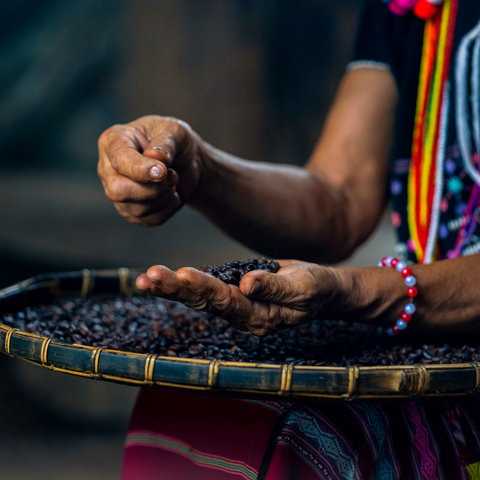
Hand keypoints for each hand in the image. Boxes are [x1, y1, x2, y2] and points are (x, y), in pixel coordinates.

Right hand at [97, 115, 202, 226]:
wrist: (187, 162)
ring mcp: (116, 191)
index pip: (119, 161)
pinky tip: (172, 194)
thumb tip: (155, 157)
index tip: (164, 171)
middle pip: (118, 191)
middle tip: (171, 175)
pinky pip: (148, 220)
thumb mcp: (176, 131)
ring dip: (164, 197)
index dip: (142, 170)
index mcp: (114, 140)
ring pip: (136, 209)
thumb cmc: (177, 141)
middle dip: (152, 189)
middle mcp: (108, 168)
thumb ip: (166, 142)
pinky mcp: (129, 210)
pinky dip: (168, 209)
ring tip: (173, 179)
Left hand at [136, 260, 350, 335]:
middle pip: (205, 303)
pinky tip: (159, 278)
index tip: (184, 274)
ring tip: (145, 278)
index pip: (228, 303)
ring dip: (172, 287)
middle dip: (177, 289)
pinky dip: (181, 283)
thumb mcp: (303, 286)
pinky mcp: (230, 294)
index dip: (206, 289)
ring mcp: (234, 307)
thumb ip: (275, 287)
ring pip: (199, 298)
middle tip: (150, 276)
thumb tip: (246, 284)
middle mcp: (243, 316)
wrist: (318, 288)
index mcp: (260, 317)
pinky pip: (203, 289)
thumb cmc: (316, 287)